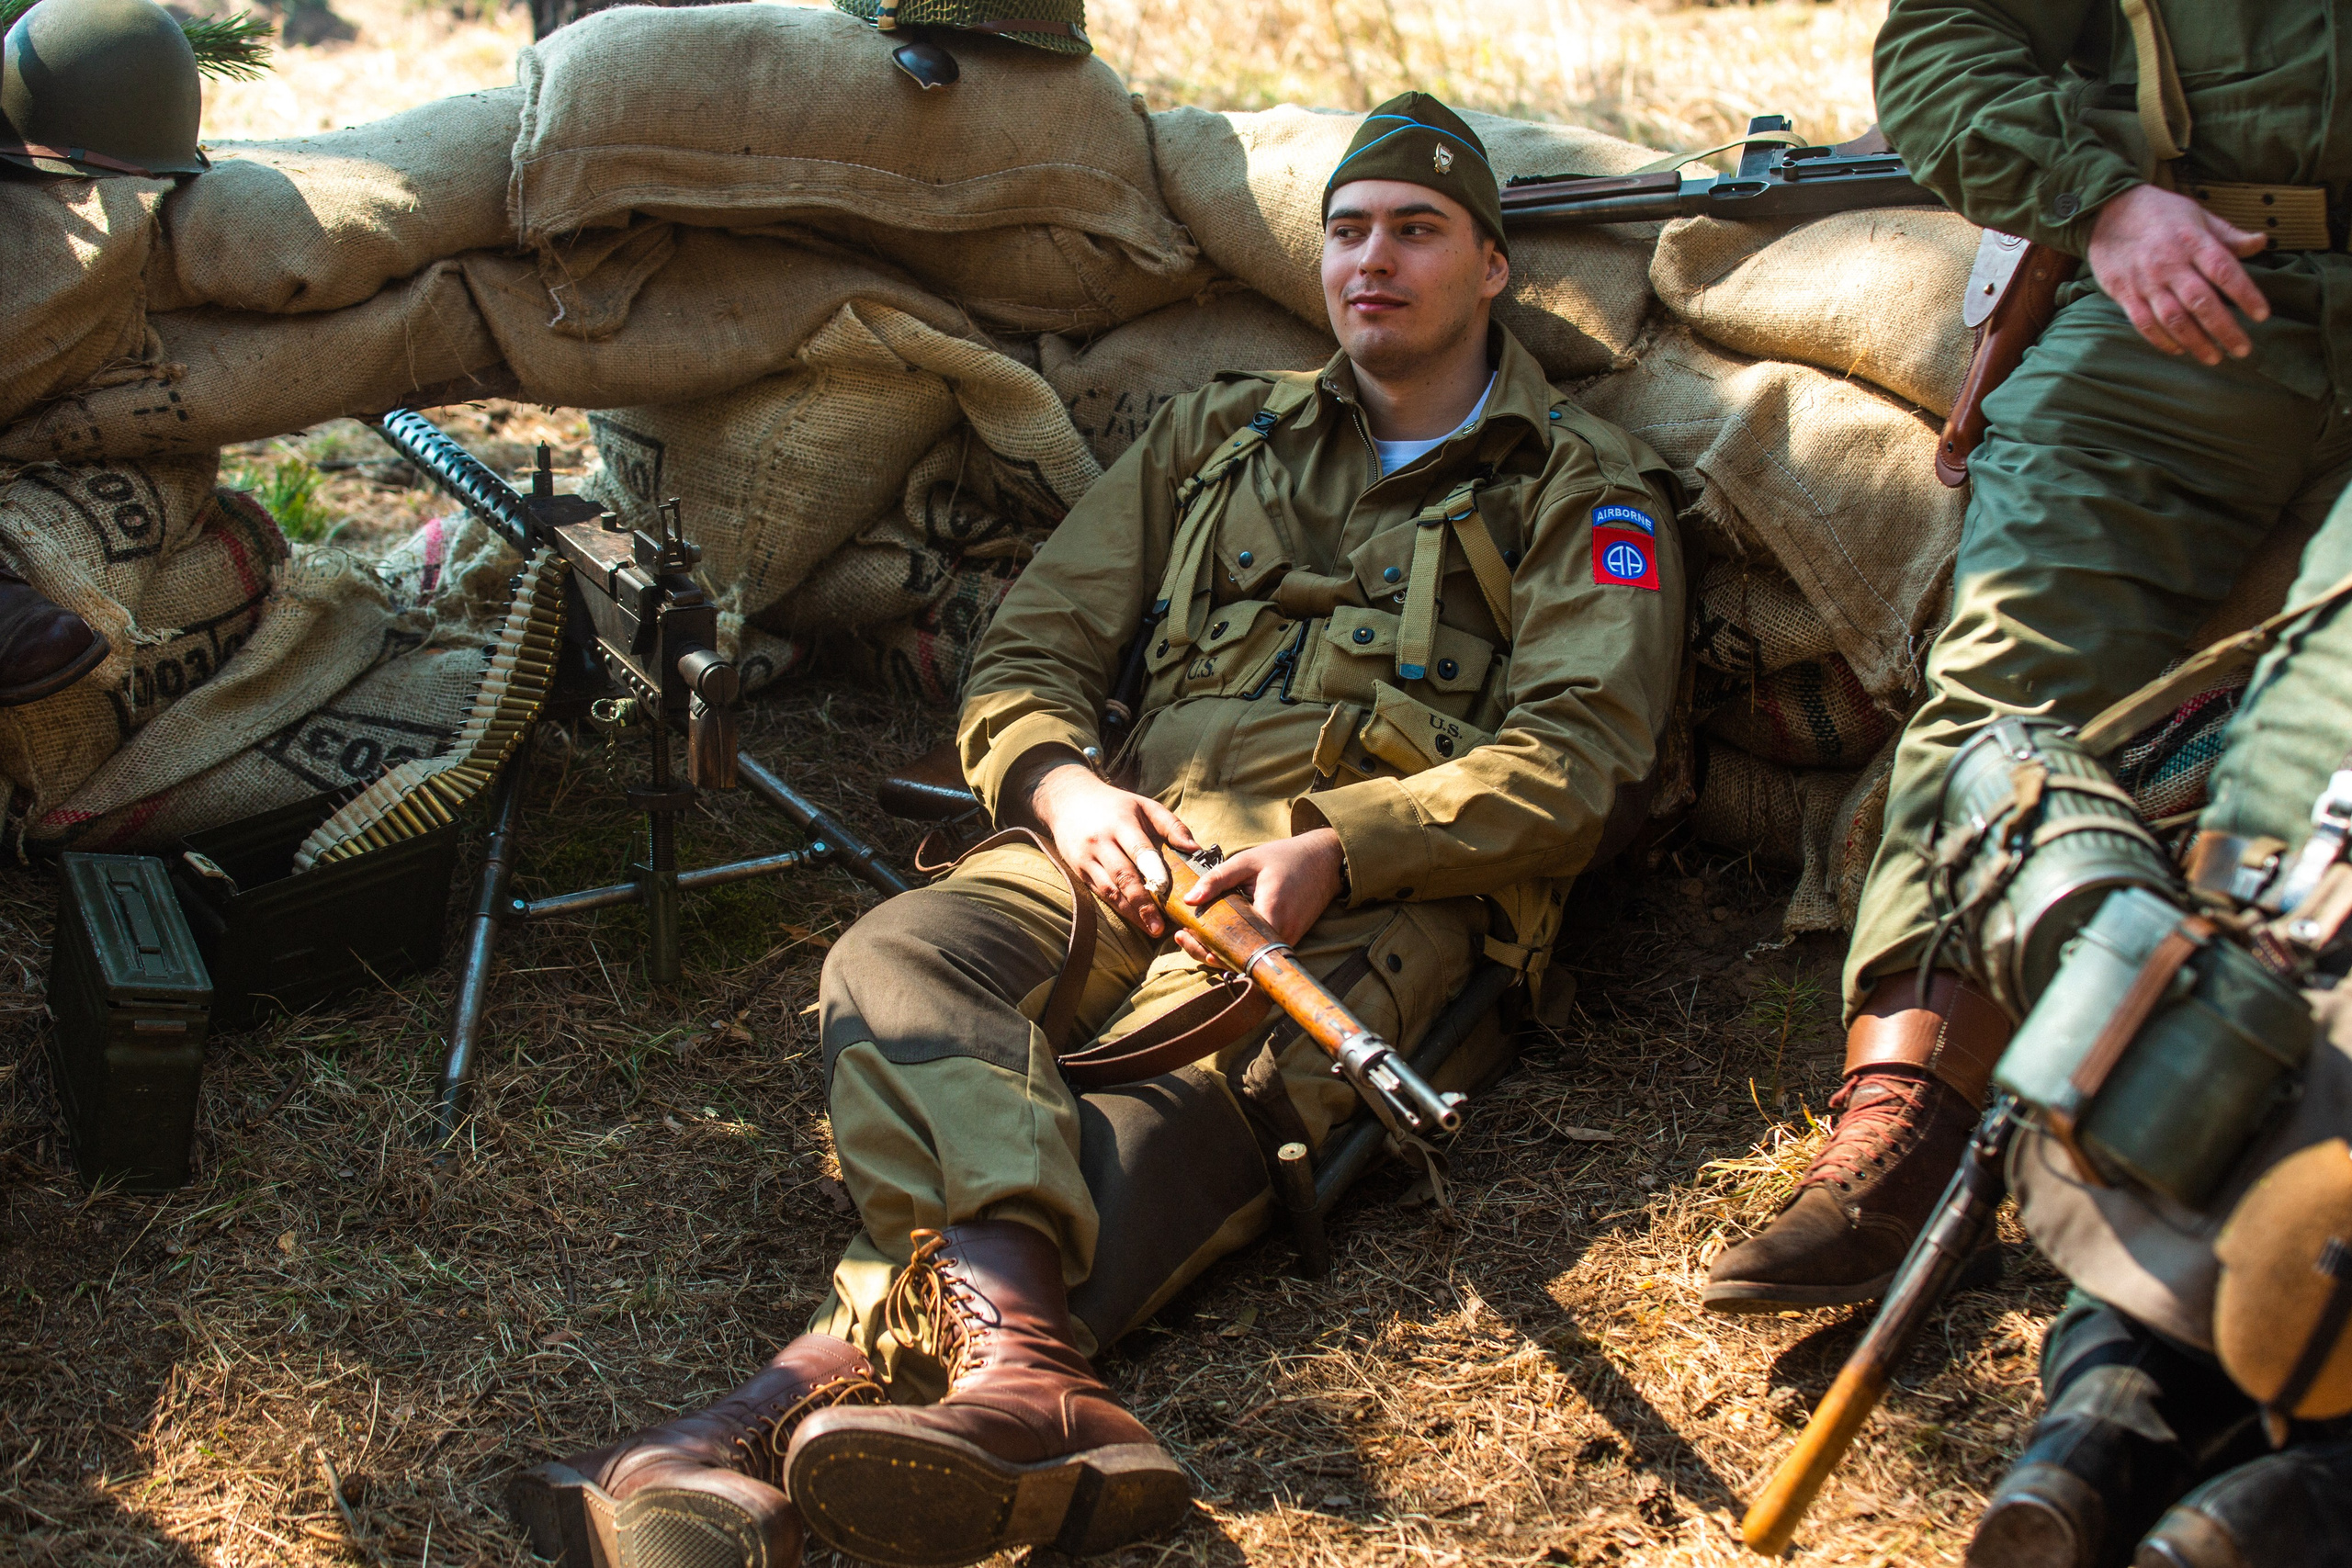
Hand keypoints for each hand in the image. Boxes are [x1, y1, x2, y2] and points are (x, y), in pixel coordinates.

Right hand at [1029, 763, 1197, 936]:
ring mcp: (1087, 859)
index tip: (1169, 895)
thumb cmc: (1115, 805)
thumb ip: (1171, 825)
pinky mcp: (1079, 871)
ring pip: (1110, 890)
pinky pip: (1100, 893)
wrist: (1068, 800)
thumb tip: (1196, 849)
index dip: (1154, 874)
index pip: (1139, 851)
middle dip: (1142, 903)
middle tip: (1159, 927)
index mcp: (1121, 824)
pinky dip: (1118, 907)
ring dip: (1130, 912)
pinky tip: (1134, 918)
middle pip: (1123, 876)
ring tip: (1150, 929)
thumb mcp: (1144, 805)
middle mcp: (1101, 842)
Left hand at [1173, 828, 1346, 965]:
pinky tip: (1218, 937)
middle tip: (1182, 937)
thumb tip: (1189, 899)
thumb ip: (1217, 879)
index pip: (1233, 942)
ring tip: (1194, 936)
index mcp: (1270, 911)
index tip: (1185, 934)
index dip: (1206, 944)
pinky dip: (1238, 948)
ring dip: (1221, 952)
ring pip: (1248, 959)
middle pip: (1238, 958)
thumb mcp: (1248, 861)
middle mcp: (1281, 932)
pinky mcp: (1290, 940)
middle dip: (1207, 952)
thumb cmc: (1286, 857)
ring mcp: (1288, 940)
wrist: (1325, 860)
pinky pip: (1259, 952)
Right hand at [2087, 183, 2270, 364]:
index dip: (2246, 295)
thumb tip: (2261, 242)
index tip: (2262, 316)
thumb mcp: (2198, 216)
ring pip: (2174, 319)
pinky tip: (2179, 350)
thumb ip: (2228, 235)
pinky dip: (2163, 341)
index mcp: (2193, 242)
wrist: (2108, 211)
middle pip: (2201, 302)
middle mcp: (2170, 263)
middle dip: (2224, 329)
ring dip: (2196, 342)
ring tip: (2215, 358)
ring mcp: (2146, 281)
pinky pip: (2144, 324)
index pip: (2225, 271)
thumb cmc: (2160, 213)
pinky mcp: (2125, 294)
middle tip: (2243, 349)